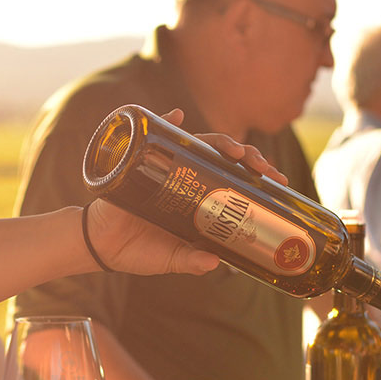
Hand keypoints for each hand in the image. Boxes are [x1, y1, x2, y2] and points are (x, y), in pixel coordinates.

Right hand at [83, 108, 288, 275]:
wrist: (101, 248)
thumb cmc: (138, 252)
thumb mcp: (172, 259)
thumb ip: (192, 261)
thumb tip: (216, 264)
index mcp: (199, 196)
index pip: (236, 176)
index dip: (258, 174)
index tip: (279, 181)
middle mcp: (186, 177)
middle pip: (224, 156)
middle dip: (248, 156)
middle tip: (264, 167)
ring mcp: (164, 167)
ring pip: (198, 144)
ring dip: (220, 141)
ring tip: (235, 150)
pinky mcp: (140, 163)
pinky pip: (153, 136)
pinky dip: (165, 121)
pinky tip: (176, 115)